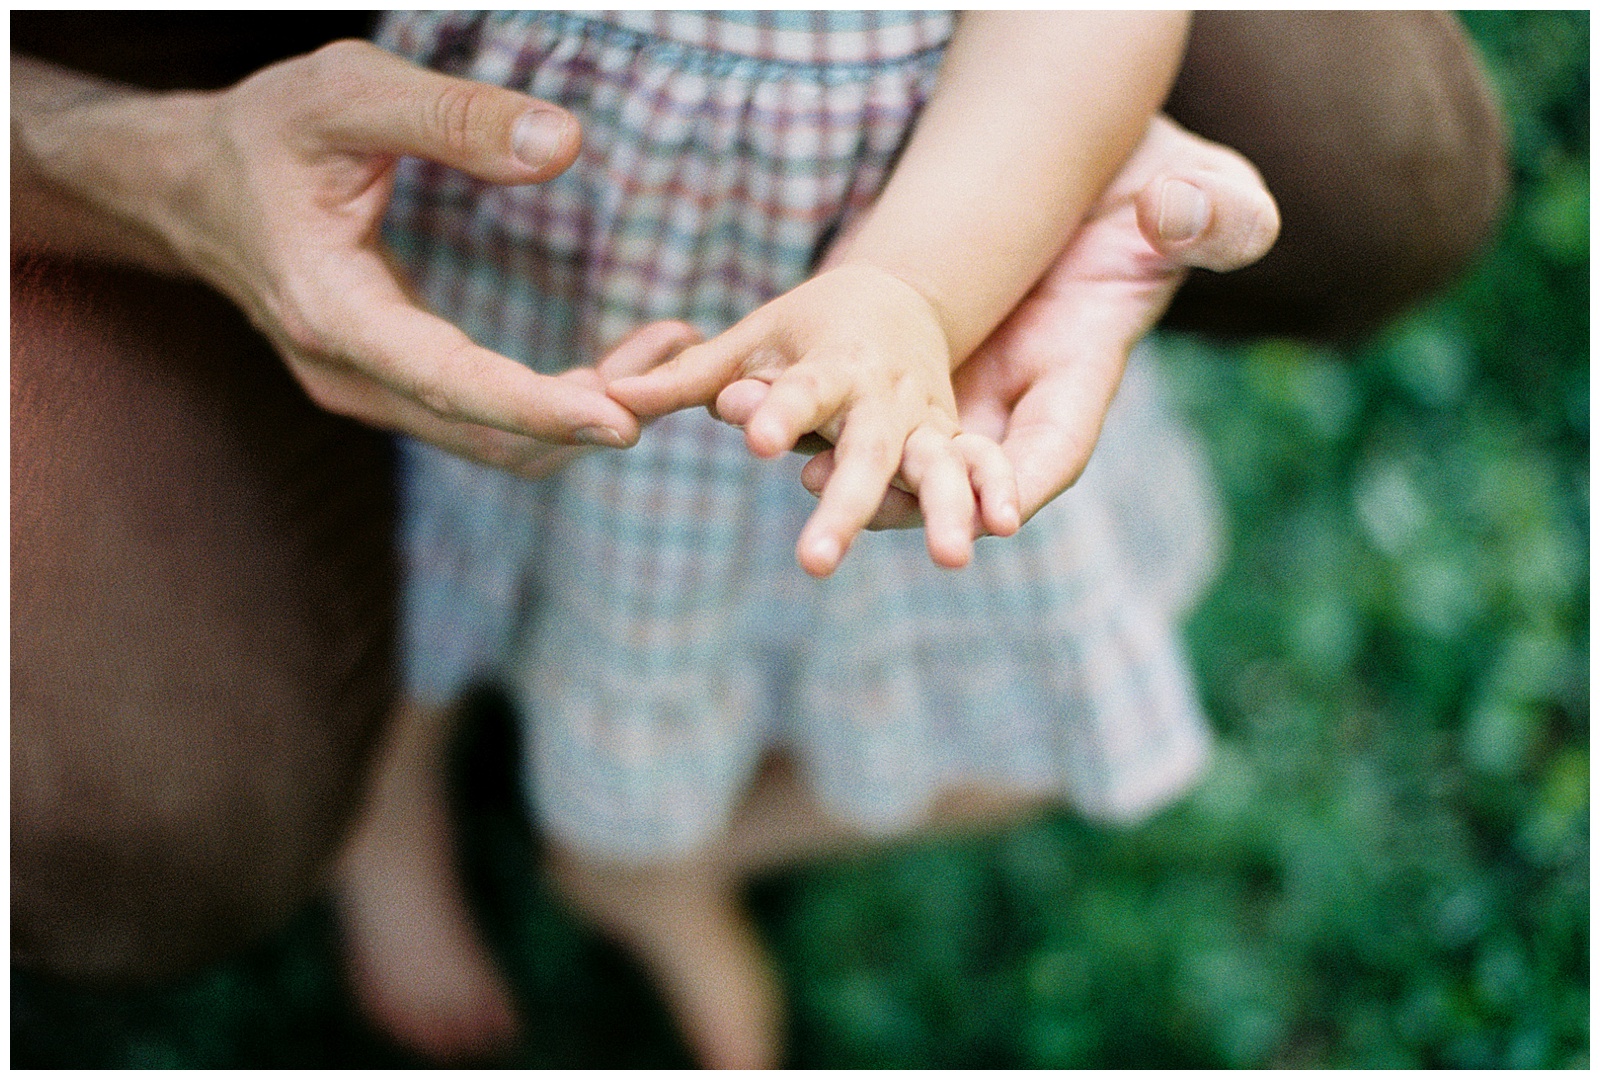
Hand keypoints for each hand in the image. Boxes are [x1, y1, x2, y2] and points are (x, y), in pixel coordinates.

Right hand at [13, 41, 697, 477]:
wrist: (188, 186)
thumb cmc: (262, 134)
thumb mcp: (345, 94)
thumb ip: (451, 118)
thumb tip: (565, 145)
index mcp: (334, 313)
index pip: (451, 383)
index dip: (539, 406)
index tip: (623, 417)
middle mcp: (352, 376)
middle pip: (487, 433)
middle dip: (588, 412)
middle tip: (683, 368)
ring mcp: (371, 391)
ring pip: (491, 439)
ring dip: (581, 413)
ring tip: (668, 359)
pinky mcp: (394, 387)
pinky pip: (483, 420)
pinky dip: (554, 406)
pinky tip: (616, 366)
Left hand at [609, 264, 1018, 576]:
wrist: (897, 301)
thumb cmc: (806, 329)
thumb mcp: (749, 343)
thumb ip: (689, 377)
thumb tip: (606, 400)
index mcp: (829, 365)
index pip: (798, 393)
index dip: (778, 413)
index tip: (755, 437)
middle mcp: (880, 395)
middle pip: (863, 452)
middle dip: (845, 505)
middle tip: (816, 562)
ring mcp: (922, 420)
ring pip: (934, 467)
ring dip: (944, 510)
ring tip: (954, 560)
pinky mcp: (949, 444)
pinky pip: (974, 472)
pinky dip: (992, 496)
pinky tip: (1003, 530)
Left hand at [787, 114, 1279, 528]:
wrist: (1094, 170)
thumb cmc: (1165, 187)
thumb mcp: (1209, 199)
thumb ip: (1214, 216)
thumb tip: (1177, 211)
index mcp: (1084, 373)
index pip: (1057, 451)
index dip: (1021, 485)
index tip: (991, 520)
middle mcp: (1014, 398)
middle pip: (960, 473)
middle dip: (913, 502)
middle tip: (863, 518)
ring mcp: (959, 381)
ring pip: (897, 442)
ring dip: (850, 459)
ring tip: (798, 463)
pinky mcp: (909, 358)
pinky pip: (858, 394)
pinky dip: (817, 403)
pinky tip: (768, 399)